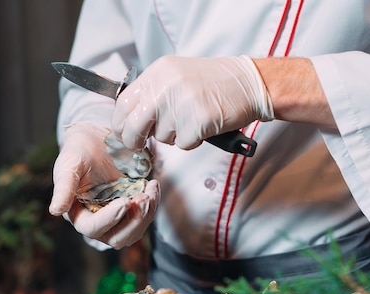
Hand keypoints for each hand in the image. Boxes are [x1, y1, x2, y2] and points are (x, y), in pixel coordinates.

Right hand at [49, 122, 159, 248]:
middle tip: (144, 198)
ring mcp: (116, 219)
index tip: (125, 201)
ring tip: (151, 190)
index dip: (109, 219)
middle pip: (116, 238)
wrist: (97, 141)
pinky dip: (152, 206)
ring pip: (133, 233)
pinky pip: (144, 219)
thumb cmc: (78, 152)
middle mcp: (96, 222)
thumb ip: (63, 187)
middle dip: (133, 221)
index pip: (91, 228)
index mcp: (77, 214)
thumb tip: (55, 211)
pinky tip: (153, 187)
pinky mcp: (131, 212)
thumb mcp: (68, 164)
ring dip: (146, 216)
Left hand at [111, 55, 273, 150]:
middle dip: (134, 140)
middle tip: (141, 144)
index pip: (123, 103)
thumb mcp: (176, 76)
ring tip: (193, 118)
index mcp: (157, 73)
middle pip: (134, 126)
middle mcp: (165, 86)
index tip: (124, 133)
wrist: (249, 83)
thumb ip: (153, 93)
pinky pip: (183, 144)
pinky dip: (193, 140)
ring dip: (175, 136)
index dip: (120, 124)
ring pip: (162, 138)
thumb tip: (130, 121)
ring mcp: (181, 104)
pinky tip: (204, 125)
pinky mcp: (197, 121)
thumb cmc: (215, 83)